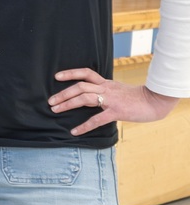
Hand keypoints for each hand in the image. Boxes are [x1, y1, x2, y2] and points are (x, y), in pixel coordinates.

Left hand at [49, 67, 179, 136]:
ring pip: (84, 98)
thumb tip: (86, 97)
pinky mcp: (117, 112)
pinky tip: (74, 131)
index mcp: (106, 83)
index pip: (86, 73)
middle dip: (63, 93)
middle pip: (80, 86)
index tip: (57, 76)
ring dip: (68, 104)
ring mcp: (111, 100)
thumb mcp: (117, 90)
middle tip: (50, 101)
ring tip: (55, 110)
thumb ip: (102, 92)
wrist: (155, 102)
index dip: (70, 73)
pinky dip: (84, 126)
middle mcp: (106, 89)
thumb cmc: (136, 98)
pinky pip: (97, 119)